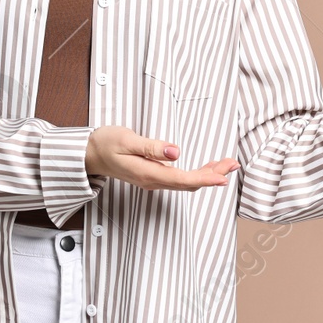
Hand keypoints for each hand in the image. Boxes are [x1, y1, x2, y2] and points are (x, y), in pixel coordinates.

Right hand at [84, 125, 239, 190]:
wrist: (89, 154)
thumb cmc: (106, 144)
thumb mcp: (126, 140)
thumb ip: (151, 147)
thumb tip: (175, 152)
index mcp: (148, 173)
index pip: (183, 179)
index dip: (205, 178)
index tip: (223, 177)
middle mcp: (153, 181)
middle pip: (189, 182)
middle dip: (213, 174)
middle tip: (233, 164)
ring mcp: (153, 180)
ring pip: (186, 181)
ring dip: (207, 174)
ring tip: (227, 164)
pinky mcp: (153, 175)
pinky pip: (180, 178)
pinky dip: (197, 173)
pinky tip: (207, 167)